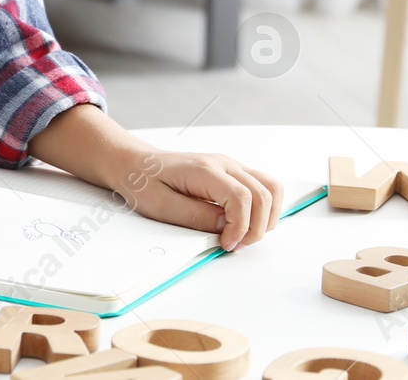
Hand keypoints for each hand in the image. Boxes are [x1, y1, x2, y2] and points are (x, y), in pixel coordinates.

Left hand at [109, 149, 283, 251]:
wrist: (136, 164)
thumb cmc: (144, 182)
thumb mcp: (161, 207)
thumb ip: (196, 217)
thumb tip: (226, 228)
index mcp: (204, 170)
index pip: (242, 197)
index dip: (240, 227)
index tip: (226, 245)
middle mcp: (224, 163)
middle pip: (263, 194)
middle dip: (256, 227)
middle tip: (235, 245)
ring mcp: (231, 166)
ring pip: (271, 188)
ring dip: (266, 217)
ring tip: (243, 236)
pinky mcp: (233, 173)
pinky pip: (263, 187)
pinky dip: (264, 208)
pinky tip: (246, 224)